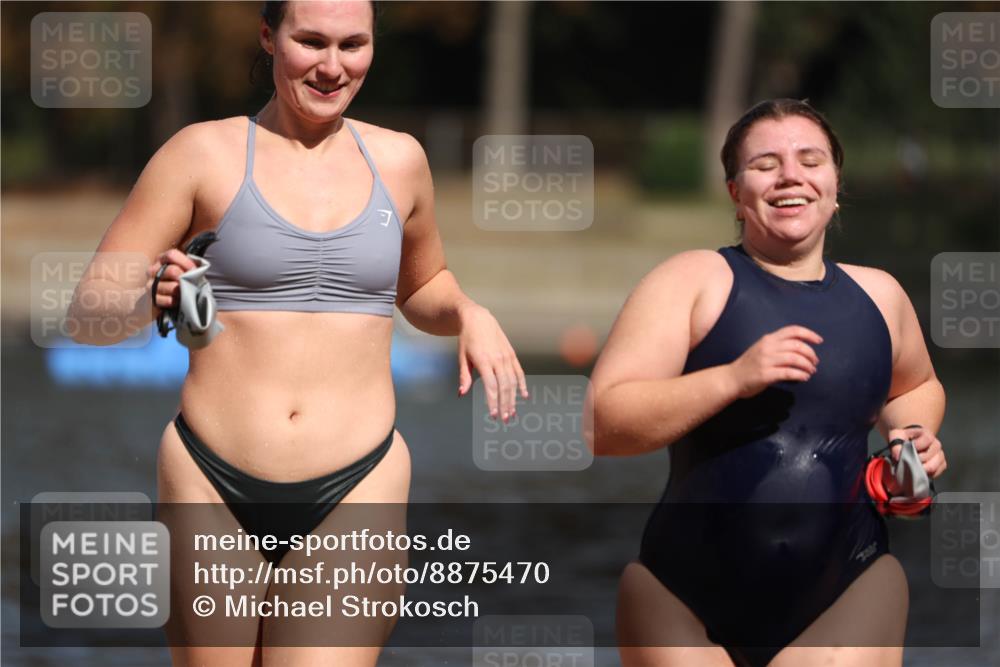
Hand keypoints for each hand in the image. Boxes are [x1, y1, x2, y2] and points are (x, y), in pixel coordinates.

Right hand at [145, 248, 196, 312]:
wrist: (175, 297)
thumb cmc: (183, 279)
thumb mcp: (186, 267)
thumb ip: (189, 263)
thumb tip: (198, 265)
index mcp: (161, 259)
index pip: (171, 255)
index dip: (186, 262)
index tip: (194, 270)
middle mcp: (153, 271)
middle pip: (172, 271)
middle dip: (185, 278)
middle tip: (191, 283)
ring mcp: (150, 285)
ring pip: (171, 287)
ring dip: (182, 291)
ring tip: (186, 292)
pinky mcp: (153, 299)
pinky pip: (167, 300)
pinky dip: (176, 301)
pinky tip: (179, 300)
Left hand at [457, 304, 528, 420]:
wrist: (478, 319)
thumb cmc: (467, 339)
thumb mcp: (462, 357)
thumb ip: (464, 376)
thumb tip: (462, 393)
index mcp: (484, 361)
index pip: (491, 386)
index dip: (493, 402)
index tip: (493, 415)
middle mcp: (498, 359)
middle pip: (504, 386)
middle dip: (505, 404)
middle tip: (505, 419)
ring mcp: (506, 357)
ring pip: (513, 381)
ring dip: (513, 398)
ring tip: (512, 412)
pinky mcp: (512, 354)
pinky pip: (519, 372)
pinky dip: (522, 384)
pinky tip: (524, 396)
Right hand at [727, 325, 822, 398]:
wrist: (731, 379)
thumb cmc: (749, 365)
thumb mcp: (762, 349)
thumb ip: (778, 346)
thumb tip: (801, 349)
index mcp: (768, 339)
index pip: (793, 330)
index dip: (809, 334)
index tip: (819, 341)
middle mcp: (768, 347)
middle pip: (797, 345)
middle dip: (810, 354)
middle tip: (815, 362)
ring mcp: (766, 361)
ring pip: (795, 359)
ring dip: (807, 365)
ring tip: (810, 371)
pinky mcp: (766, 374)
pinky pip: (789, 373)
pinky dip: (800, 375)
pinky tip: (804, 378)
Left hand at [888, 424, 946, 478]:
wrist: (908, 442)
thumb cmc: (903, 438)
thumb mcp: (896, 437)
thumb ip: (896, 445)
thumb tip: (898, 457)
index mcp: (926, 434)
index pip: (927, 440)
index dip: (918, 445)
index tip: (909, 449)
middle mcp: (936, 444)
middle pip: (931, 454)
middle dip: (918, 460)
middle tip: (909, 462)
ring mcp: (939, 455)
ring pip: (936, 465)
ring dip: (923, 469)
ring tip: (913, 469)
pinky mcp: (941, 464)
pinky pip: (937, 471)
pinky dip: (928, 474)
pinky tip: (919, 472)